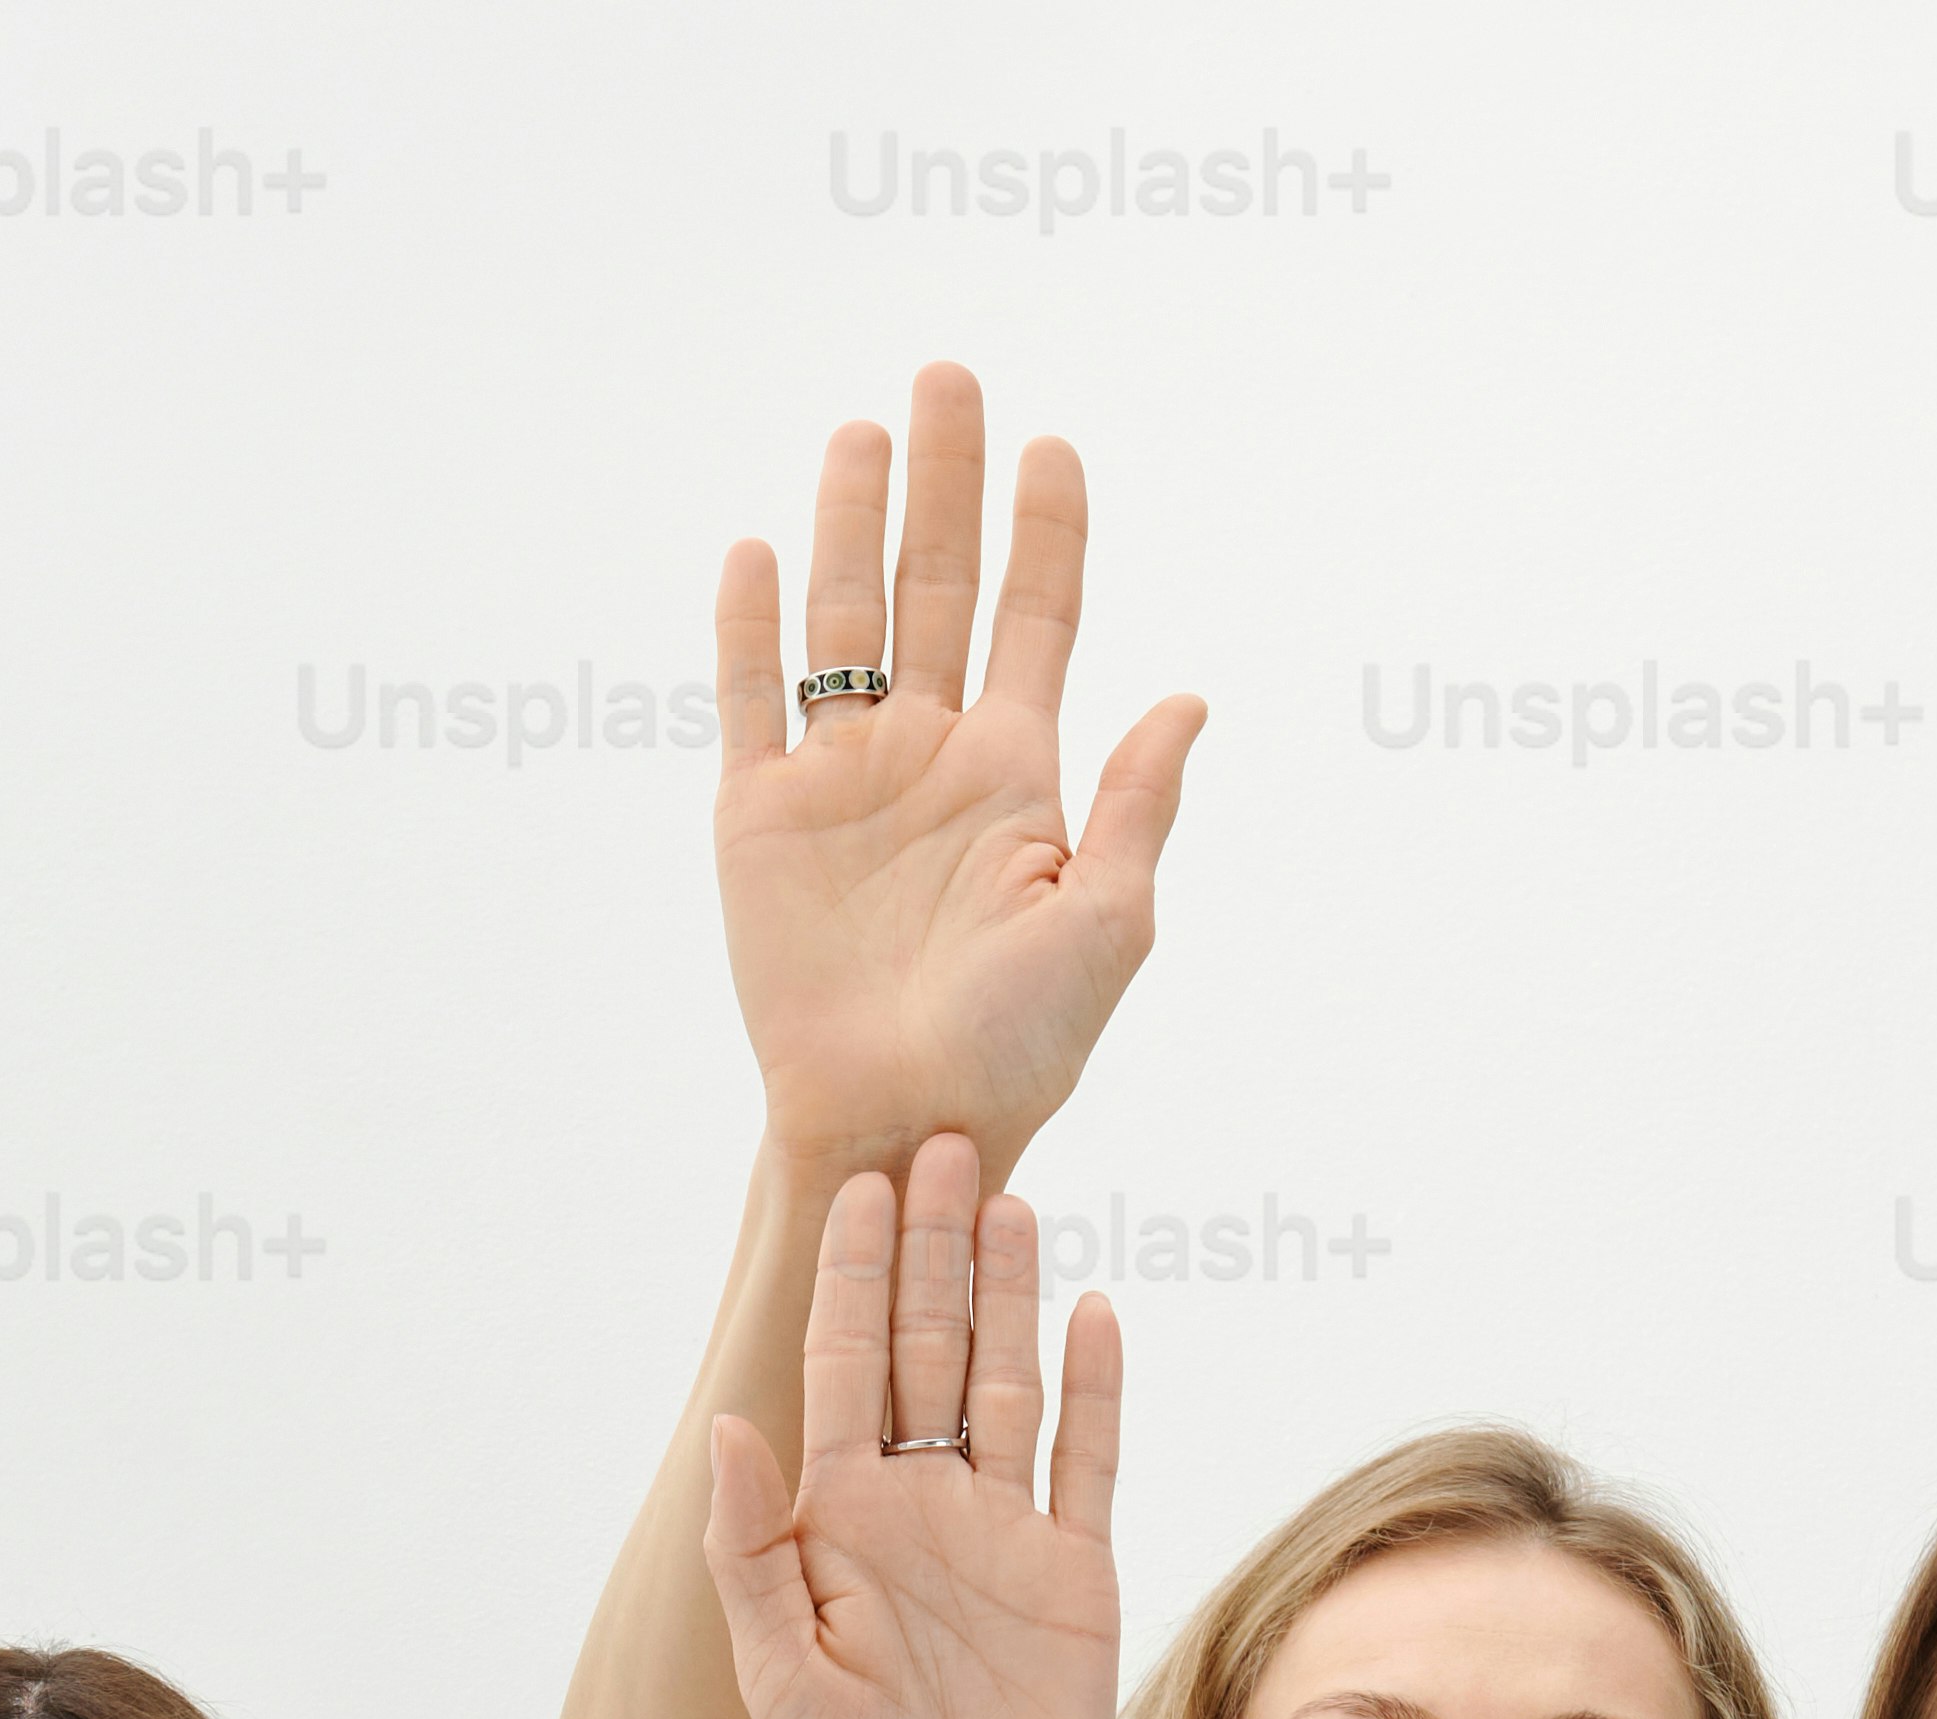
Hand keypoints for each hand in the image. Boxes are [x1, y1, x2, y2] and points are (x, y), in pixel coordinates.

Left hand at [705, 1144, 1124, 1718]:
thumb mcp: (775, 1681)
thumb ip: (749, 1552)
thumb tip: (729, 1428)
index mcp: (838, 1522)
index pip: (842, 1368)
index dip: (850, 1275)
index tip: (857, 1180)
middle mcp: (920, 1510)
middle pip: (928, 1349)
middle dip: (929, 1248)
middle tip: (942, 1137)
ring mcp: (1000, 1538)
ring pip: (1007, 1385)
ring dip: (1008, 1293)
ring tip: (1008, 1196)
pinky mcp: (1073, 1579)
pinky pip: (1086, 1463)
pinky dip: (1093, 1391)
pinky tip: (1094, 1312)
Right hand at [714, 372, 1201, 1184]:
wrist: (902, 1125)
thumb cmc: (1018, 1051)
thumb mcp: (1108, 927)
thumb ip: (1137, 808)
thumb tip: (1188, 701)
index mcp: (1016, 774)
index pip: (1035, 619)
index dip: (1045, 531)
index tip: (1052, 446)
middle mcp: (928, 757)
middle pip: (938, 586)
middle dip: (945, 482)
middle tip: (949, 375)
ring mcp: (841, 782)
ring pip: (846, 619)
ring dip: (853, 522)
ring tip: (862, 432)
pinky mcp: (761, 821)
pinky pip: (751, 702)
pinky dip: (748, 627)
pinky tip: (756, 551)